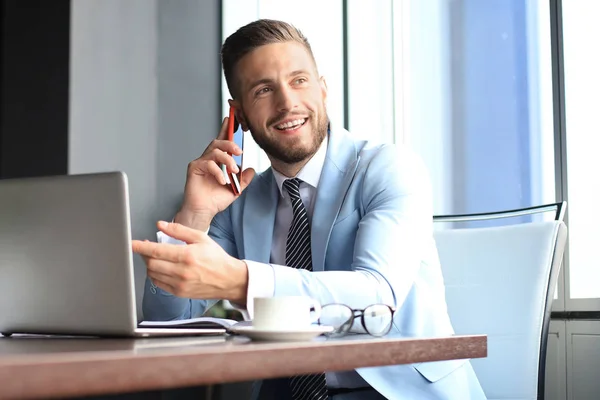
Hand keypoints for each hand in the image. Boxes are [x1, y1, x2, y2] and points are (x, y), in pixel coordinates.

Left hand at [132, 221, 248, 304]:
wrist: (228, 279)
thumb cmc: (216, 259)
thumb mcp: (201, 238)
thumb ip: (179, 230)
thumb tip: (161, 225)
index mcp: (187, 256)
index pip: (156, 251)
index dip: (141, 247)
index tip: (132, 244)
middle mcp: (182, 272)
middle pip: (151, 263)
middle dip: (145, 254)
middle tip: (146, 248)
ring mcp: (180, 284)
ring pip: (153, 274)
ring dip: (149, 264)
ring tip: (154, 257)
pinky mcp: (179, 292)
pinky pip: (158, 284)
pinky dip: (155, 275)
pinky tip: (161, 268)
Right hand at [176, 117, 255, 230]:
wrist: (204, 212)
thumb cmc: (215, 201)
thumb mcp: (235, 189)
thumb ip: (244, 179)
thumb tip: (252, 169)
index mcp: (217, 161)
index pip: (222, 142)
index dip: (226, 129)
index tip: (232, 118)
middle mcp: (208, 159)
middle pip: (218, 142)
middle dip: (230, 144)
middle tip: (240, 152)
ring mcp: (200, 163)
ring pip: (214, 151)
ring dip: (227, 159)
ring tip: (233, 171)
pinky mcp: (194, 168)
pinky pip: (208, 164)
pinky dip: (218, 172)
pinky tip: (222, 181)